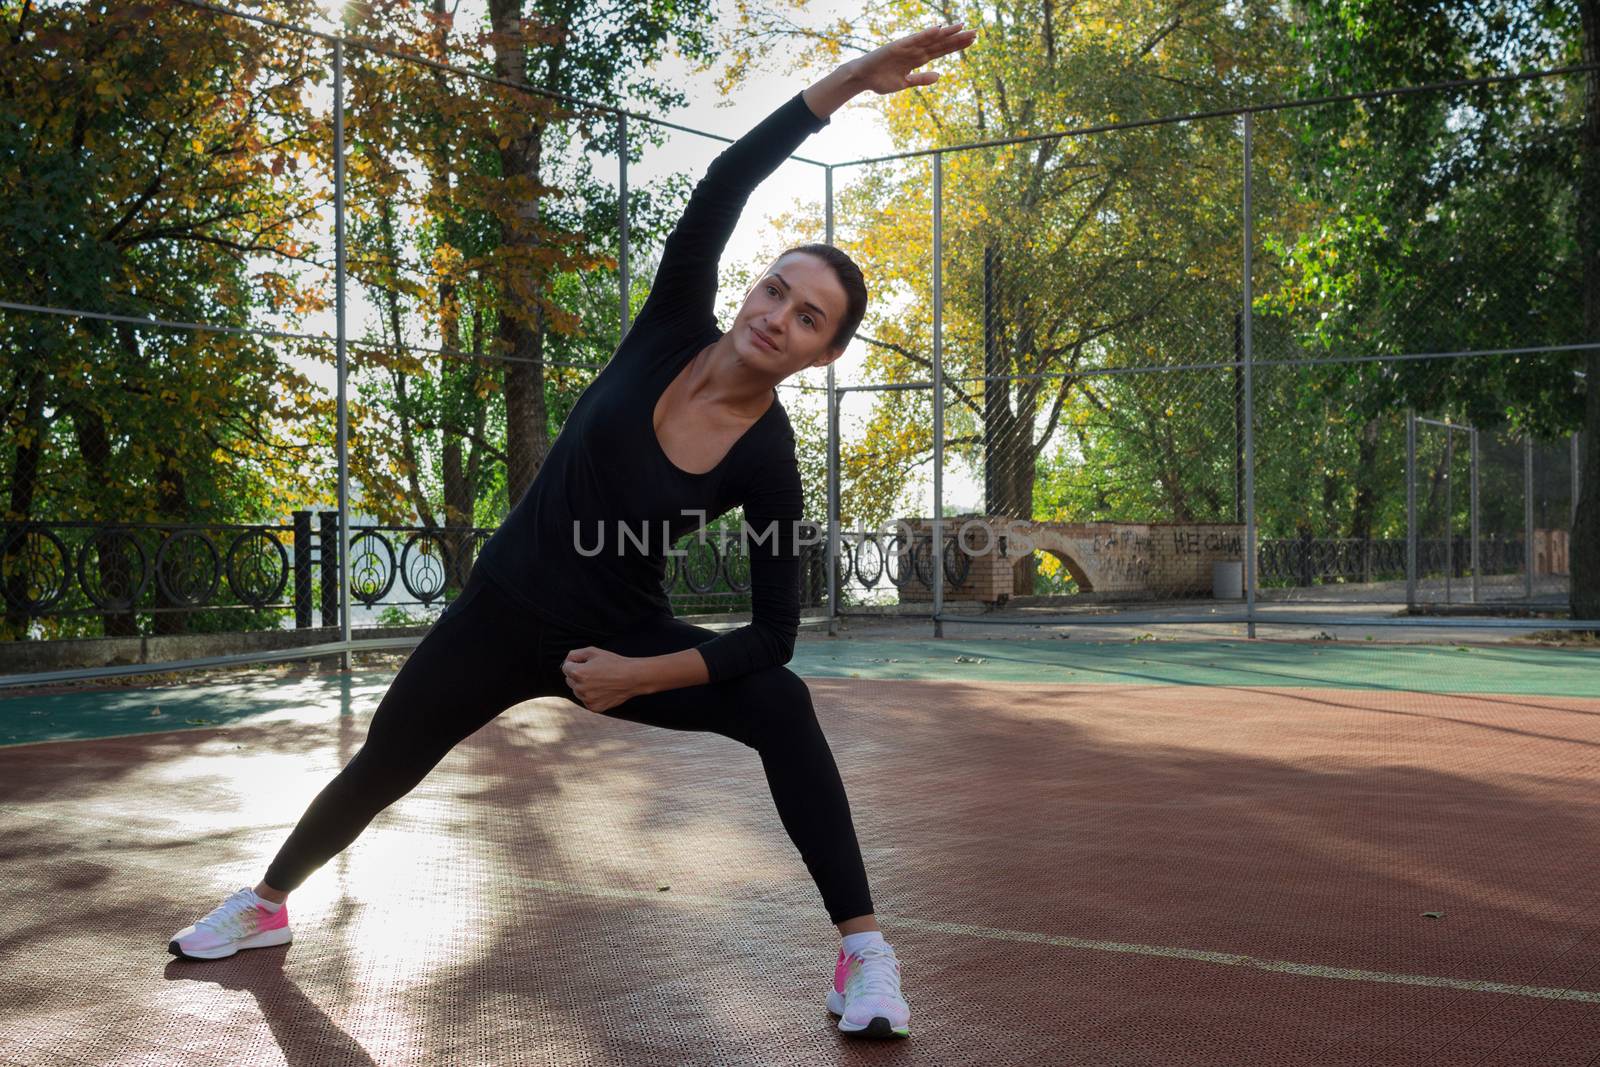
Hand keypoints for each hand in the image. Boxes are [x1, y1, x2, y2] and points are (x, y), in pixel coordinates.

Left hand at [561, 647, 639, 712]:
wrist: (632, 678)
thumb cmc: (613, 663)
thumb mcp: (593, 651)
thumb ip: (575, 654)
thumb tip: (567, 661)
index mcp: (578, 673)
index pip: (565, 667)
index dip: (575, 663)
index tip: (587, 663)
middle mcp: (580, 688)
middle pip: (569, 680)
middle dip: (577, 675)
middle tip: (594, 672)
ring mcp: (587, 699)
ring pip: (577, 691)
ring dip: (583, 686)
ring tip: (600, 681)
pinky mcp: (594, 707)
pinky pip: (586, 700)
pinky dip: (591, 695)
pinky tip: (602, 689)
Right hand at [849, 23, 976, 95]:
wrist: (863, 78)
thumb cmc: (881, 80)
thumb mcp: (905, 83)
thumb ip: (921, 79)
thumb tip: (939, 76)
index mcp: (918, 59)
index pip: (942, 50)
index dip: (957, 45)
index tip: (972, 41)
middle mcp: (916, 50)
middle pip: (941, 43)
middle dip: (958, 38)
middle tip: (977, 32)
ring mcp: (908, 47)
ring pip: (932, 39)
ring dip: (947, 33)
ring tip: (963, 26)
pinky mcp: (898, 46)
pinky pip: (915, 39)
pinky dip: (927, 34)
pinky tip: (940, 29)